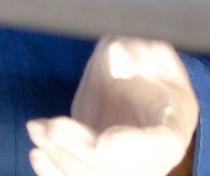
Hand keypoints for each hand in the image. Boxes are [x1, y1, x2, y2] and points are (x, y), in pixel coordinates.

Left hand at [27, 38, 198, 175]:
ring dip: (62, 158)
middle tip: (52, 126)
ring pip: (93, 175)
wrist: (139, 80)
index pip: (159, 147)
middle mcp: (151, 158)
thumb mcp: (149, 46)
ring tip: (37, 129)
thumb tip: (119, 59)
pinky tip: (38, 154)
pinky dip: (56, 171)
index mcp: (172, 128)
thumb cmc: (148, 63)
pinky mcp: (100, 164)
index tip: (103, 142)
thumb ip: (138, 50)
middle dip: (81, 150)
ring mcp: (124, 165)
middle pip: (118, 167)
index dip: (130, 147)